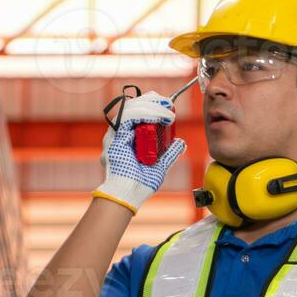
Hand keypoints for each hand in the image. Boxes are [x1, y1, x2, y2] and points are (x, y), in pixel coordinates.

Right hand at [94, 91, 186, 213]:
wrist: (129, 196)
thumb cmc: (140, 185)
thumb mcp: (160, 166)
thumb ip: (169, 154)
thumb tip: (180, 142)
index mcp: (128, 138)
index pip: (137, 112)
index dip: (152, 105)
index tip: (169, 106)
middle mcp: (121, 134)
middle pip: (134, 106)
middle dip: (153, 101)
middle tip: (169, 104)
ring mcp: (116, 135)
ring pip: (132, 108)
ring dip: (152, 106)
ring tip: (168, 112)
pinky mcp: (116, 137)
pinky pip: (129, 117)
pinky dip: (145, 113)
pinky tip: (158, 116)